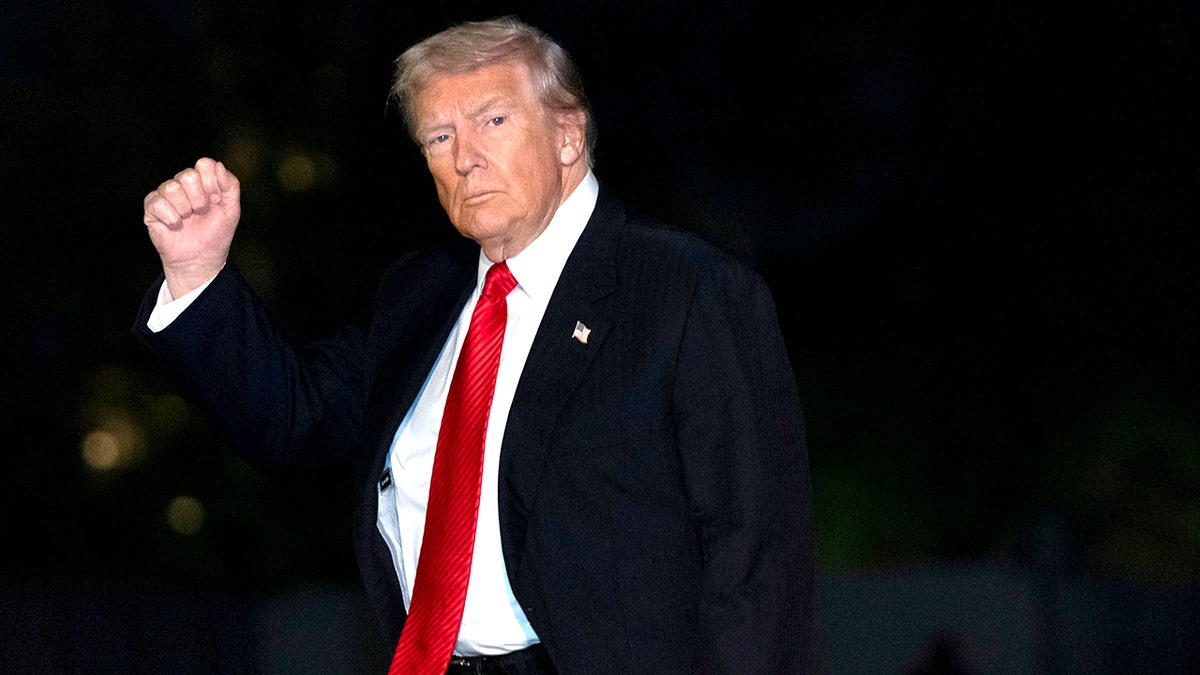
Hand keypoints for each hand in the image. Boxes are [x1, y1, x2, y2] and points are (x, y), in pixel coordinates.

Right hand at [143, 157, 240, 298]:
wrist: (201, 259)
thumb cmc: (216, 234)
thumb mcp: (232, 210)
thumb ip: (231, 185)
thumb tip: (219, 165)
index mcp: (202, 181)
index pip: (204, 164)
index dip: (212, 183)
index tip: (216, 201)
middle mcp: (182, 184)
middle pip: (188, 176)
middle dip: (200, 199)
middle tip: (201, 213)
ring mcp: (165, 195)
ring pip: (172, 188)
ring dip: (185, 210)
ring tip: (188, 220)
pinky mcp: (151, 208)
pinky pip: (158, 202)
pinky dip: (171, 218)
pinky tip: (176, 226)